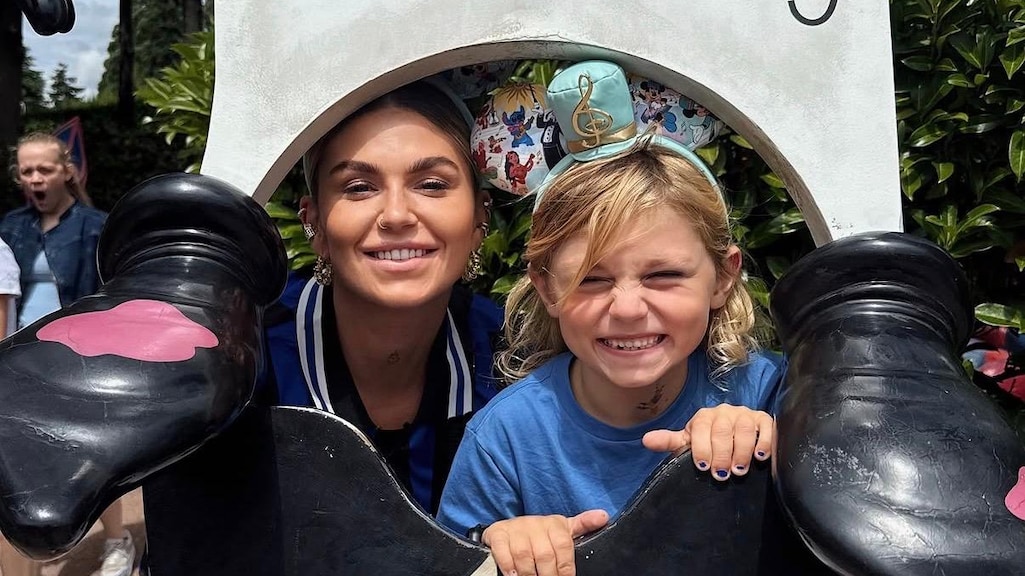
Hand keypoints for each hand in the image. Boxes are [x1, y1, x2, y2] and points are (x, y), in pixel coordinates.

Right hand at [482, 510, 607, 575]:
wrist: (507, 528)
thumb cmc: (540, 535)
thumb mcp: (562, 529)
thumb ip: (583, 525)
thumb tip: (603, 516)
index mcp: (554, 523)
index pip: (564, 545)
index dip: (566, 567)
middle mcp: (535, 523)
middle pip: (544, 554)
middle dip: (548, 575)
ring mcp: (515, 528)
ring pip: (524, 556)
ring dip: (528, 574)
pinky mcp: (497, 534)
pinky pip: (503, 552)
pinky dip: (509, 567)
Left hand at [643, 405, 773, 480]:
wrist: (736, 434)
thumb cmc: (709, 443)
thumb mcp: (689, 442)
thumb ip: (670, 441)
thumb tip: (646, 440)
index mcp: (703, 417)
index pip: (700, 428)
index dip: (701, 448)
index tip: (703, 467)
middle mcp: (724, 412)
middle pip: (723, 430)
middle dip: (721, 454)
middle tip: (722, 474)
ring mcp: (745, 414)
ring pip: (744, 429)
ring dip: (741, 451)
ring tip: (739, 470)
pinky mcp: (764, 420)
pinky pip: (766, 427)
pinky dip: (763, 442)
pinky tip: (760, 457)